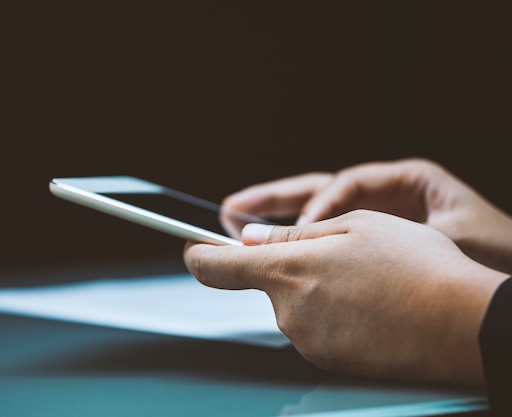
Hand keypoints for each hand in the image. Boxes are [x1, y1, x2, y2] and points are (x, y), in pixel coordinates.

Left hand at [185, 210, 507, 384]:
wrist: (463, 323)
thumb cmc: (415, 266)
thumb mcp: (354, 225)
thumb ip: (293, 233)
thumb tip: (251, 237)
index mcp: (287, 268)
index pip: (214, 267)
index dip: (197, 254)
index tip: (192, 246)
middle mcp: (288, 309)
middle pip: (265, 284)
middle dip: (289, 268)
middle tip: (335, 257)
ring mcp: (307, 339)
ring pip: (294, 305)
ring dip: (315, 291)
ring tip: (362, 283)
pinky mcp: (327, 360)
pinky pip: (314, 329)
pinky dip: (331, 316)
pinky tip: (368, 307)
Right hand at [222, 158, 511, 273]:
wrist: (509, 267)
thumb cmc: (493, 247)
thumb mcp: (450, 233)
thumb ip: (397, 236)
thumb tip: (347, 246)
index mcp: (404, 181)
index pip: (344, 185)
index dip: (315, 204)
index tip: (293, 226)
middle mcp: (382, 196)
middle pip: (316, 190)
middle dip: (273, 198)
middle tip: (232, 207)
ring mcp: (374, 219)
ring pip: (314, 211)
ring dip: (275, 215)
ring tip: (235, 220)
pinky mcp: (370, 242)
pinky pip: (326, 239)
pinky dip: (299, 243)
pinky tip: (273, 252)